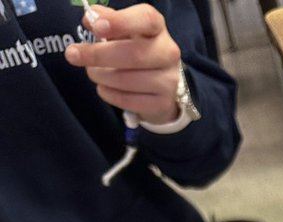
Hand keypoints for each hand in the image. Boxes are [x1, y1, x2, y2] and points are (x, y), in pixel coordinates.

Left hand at [65, 4, 181, 123]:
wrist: (158, 84)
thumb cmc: (135, 50)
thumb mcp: (122, 30)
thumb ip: (107, 21)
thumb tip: (89, 19)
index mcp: (157, 27)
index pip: (145, 19)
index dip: (121, 22)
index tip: (96, 28)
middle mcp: (168, 52)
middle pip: (134, 54)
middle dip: (98, 55)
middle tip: (73, 55)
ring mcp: (169, 80)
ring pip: (129, 80)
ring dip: (102, 77)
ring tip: (92, 73)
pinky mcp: (163, 103)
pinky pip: (130, 101)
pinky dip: (110, 94)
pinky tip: (104, 88)